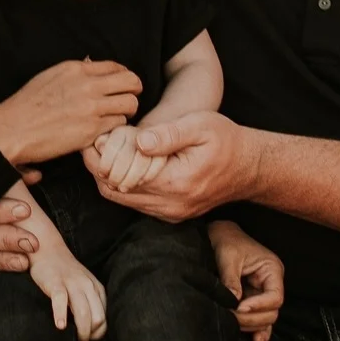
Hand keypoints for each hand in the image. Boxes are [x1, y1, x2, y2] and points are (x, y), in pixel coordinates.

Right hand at [0, 59, 140, 165]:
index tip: (122, 85)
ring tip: (115, 116)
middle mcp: (87, 85)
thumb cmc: (27, 105)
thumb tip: (92, 67)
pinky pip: (118, 125)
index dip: (123, 77)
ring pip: (130, 104)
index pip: (116, 67)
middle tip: (128, 99)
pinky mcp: (91, 130)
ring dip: (126, 111)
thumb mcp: (51, 76)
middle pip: (132, 82)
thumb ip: (75, 73)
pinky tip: (104, 129)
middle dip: (134, 91)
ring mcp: (91, 108)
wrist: (12, 129)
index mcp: (76, 69)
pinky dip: (114, 127)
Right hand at [30, 244, 107, 340]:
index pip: (104, 317)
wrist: (48, 249)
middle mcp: (87, 286)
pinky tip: (60, 326)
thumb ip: (90, 302)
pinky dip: (61, 314)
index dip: (98, 333)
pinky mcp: (55, 282)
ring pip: (83, 311)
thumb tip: (92, 331)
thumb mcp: (84, 285)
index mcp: (96, 288)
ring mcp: (72, 283)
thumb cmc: (66, 273)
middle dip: (91, 334)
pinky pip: (60, 300)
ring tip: (75, 340)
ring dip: (81, 330)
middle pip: (97, 317)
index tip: (89, 339)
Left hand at [82, 111, 257, 221]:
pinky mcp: (171, 214)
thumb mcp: (200, 126)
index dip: (101, 158)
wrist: (249, 167)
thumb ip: (168, 134)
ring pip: (123, 201)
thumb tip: (138, 141)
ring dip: (109, 177)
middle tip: (90, 143)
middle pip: (115, 192)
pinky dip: (123, 185)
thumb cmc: (226, 141)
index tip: (91, 138)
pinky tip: (121, 163)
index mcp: (175, 183)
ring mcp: (171, 214)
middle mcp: (170, 205)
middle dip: (98, 168)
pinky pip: (137, 203)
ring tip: (102, 150)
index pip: (121, 177)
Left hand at [208, 220, 284, 340]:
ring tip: (231, 323)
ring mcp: (263, 293)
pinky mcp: (253, 301)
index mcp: (272, 269)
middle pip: (271, 312)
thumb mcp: (228, 256)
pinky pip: (260, 320)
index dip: (259, 306)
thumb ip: (231, 281)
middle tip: (230, 316)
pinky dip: (257, 330)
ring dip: (250, 325)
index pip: (275, 297)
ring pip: (266, 319)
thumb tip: (233, 304)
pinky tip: (253, 340)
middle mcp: (271, 283)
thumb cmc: (226, 240)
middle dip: (252, 318)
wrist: (219, 235)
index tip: (239, 307)